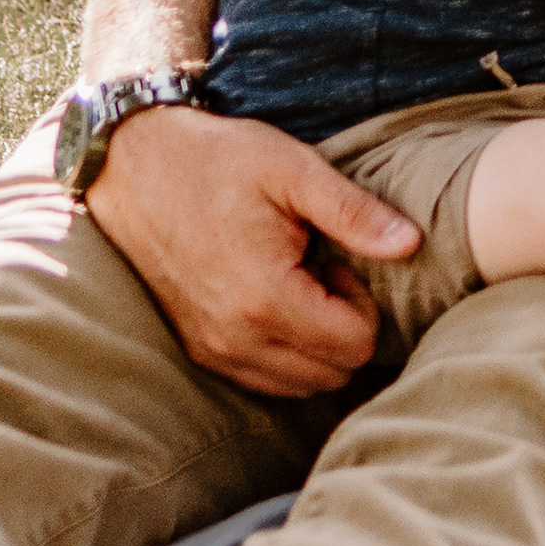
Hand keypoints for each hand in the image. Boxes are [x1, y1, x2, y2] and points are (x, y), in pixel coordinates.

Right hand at [81, 104, 425, 397]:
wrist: (132, 167)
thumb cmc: (217, 161)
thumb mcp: (294, 169)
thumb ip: (355, 213)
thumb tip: (412, 244)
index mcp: (264, 298)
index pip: (354, 345)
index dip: (364, 304)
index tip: (340, 261)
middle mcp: (235, 338)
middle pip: (331, 372)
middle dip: (345, 327)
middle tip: (323, 271)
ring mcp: (211, 349)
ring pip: (298, 384)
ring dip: (315, 344)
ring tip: (298, 283)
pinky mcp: (196, 348)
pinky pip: (261, 379)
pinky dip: (284, 353)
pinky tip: (274, 300)